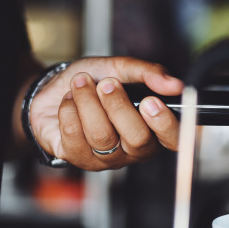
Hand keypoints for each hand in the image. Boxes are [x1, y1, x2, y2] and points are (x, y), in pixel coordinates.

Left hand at [29, 57, 183, 170]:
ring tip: (80, 83)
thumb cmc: (92, 81)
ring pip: (102, 136)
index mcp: (153, 128)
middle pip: (138, 139)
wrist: (53, 88)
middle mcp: (134, 149)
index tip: (150, 101)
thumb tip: (174, 84)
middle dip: (118, 106)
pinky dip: (69, 109)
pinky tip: (69, 101)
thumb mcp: (121, 68)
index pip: (174, 140)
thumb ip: (148, 73)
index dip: (165, 124)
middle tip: (106, 83)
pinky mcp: (79, 159)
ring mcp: (107, 158)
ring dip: (88, 101)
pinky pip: (75, 135)